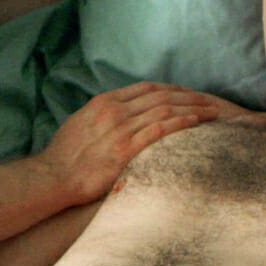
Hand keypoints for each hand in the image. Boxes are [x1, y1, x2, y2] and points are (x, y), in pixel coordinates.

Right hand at [42, 81, 219, 203]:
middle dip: (189, 96)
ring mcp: (120, 128)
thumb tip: (115, 119)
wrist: (52, 177)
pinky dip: (182, 123)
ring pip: (165, 109)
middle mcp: (115, 110)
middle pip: (161, 96)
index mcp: (104, 102)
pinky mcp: (125, 149)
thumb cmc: (63, 157)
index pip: (145, 88)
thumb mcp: (80, 125)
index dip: (171, 89)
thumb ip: (101, 118)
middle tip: (209, 100)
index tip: (187, 93)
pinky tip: (197, 123)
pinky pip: (160, 129)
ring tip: (212, 111)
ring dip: (193, 108)